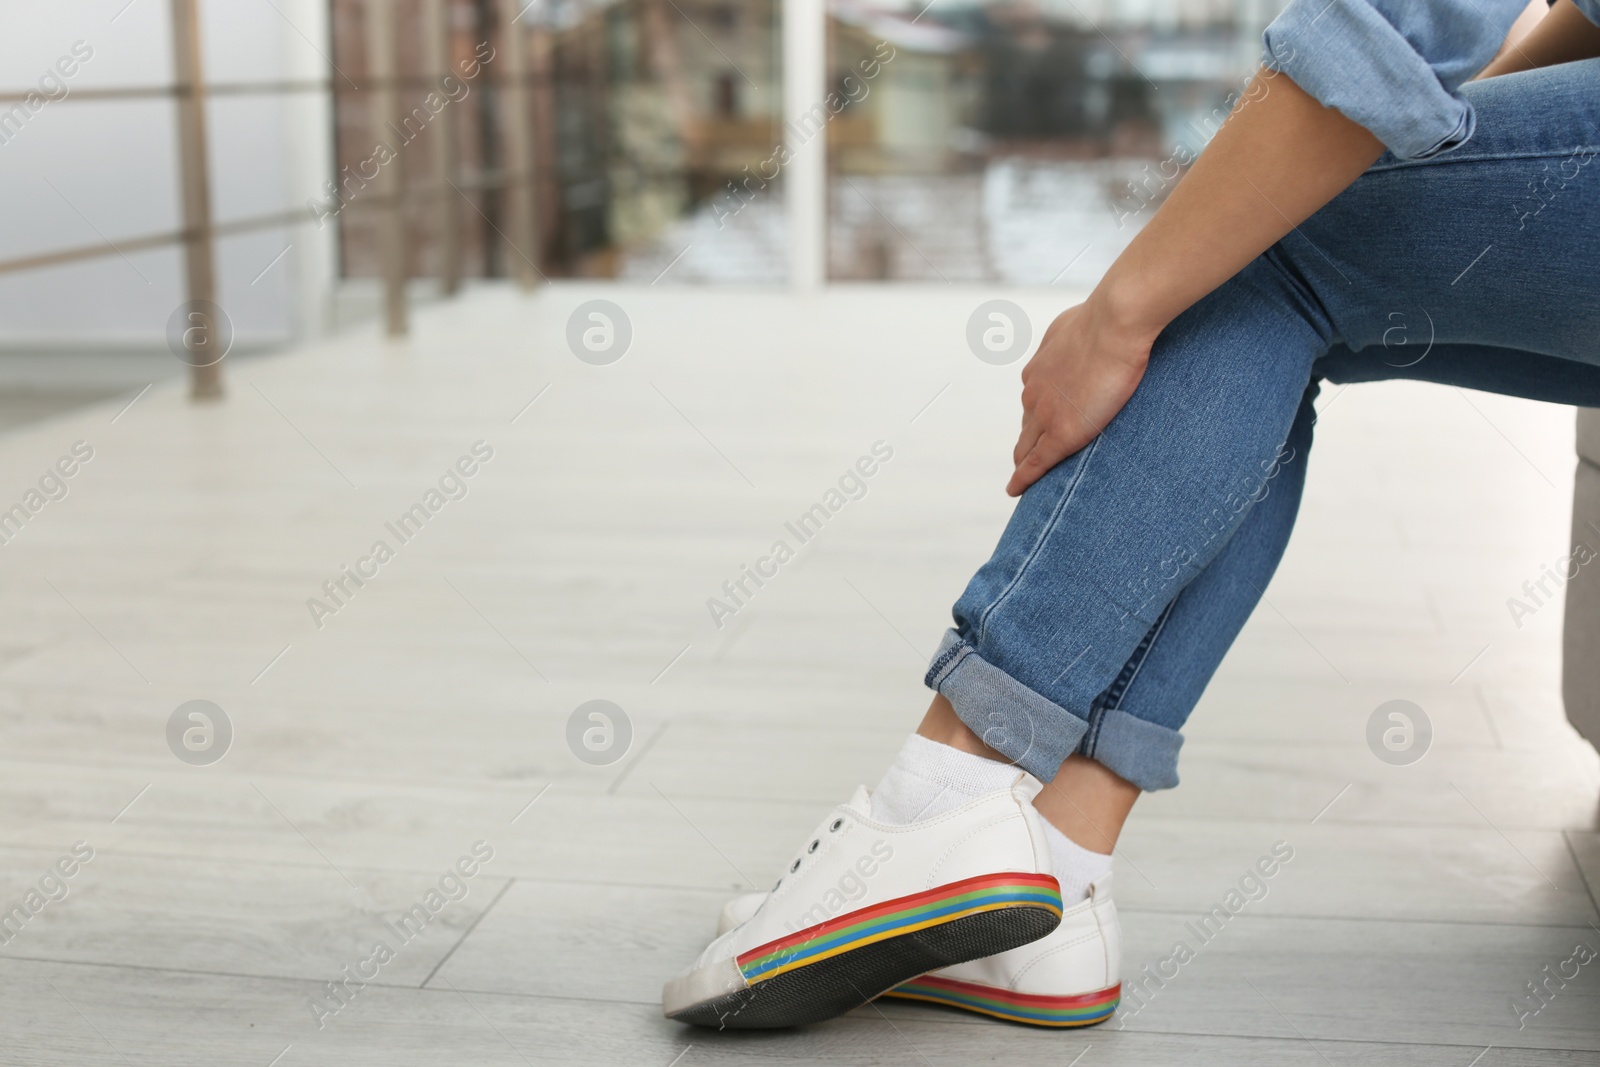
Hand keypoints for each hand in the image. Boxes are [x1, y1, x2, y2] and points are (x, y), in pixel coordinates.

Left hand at [1008, 299, 1156, 496]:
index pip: (1033, 405)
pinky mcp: (1060, 433)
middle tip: (1027, 462)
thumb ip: (1068, 342)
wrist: (1114, 323)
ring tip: (1028, 479)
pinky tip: (1016, 490)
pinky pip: (1035, 463)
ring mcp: (1044, 415)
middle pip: (1026, 428)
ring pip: (1027, 446)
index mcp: (1038, 371)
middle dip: (1026, 445)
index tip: (1036, 430)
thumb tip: (1072, 342)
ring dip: (1026, 461)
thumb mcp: (1073, 326)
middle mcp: (1033, 393)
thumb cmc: (1103, 318)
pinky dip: (1024, 478)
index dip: (1034, 420)